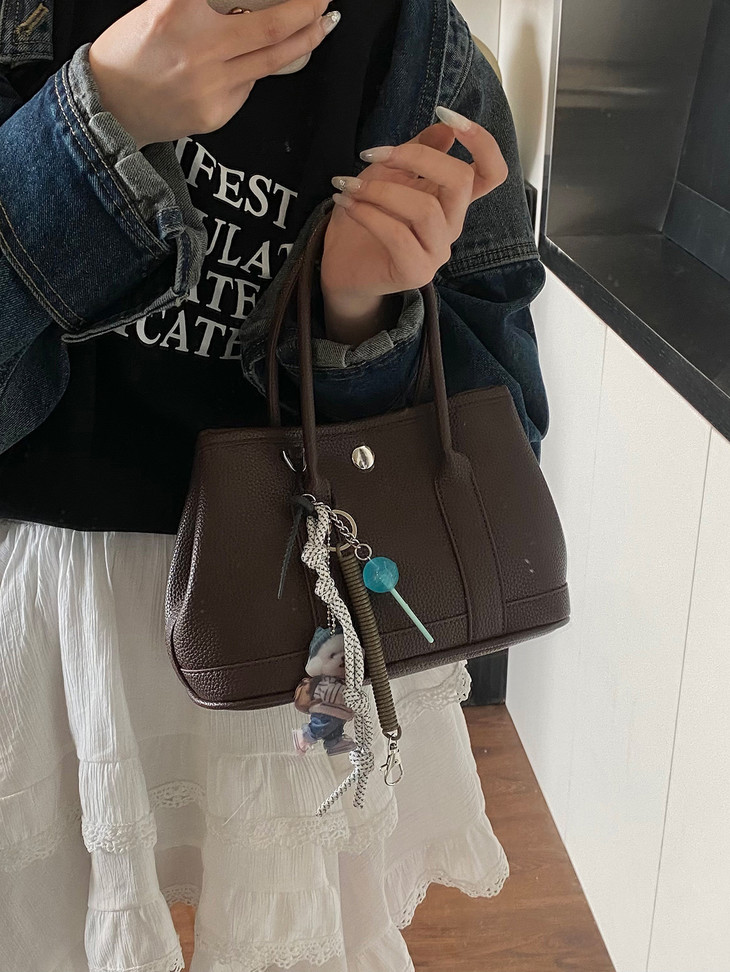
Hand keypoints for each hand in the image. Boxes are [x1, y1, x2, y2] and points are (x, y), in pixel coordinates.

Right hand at [88, 0, 339, 148]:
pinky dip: (261, 66)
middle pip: (271, 27)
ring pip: (273, 60)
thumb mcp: (159, 8)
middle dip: (307, 9)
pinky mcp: (217, 113)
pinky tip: (256, 58)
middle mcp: (198, 50)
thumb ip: (204, 2)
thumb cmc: (133, 50)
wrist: (109, 107)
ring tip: (323, 22)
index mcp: (177, 11)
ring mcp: (211, 86)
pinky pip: (250, 83)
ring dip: (305, 38)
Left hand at [320, 107, 508, 342]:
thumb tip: (445, 126)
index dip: (481, 142)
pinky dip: (368, 213)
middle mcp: (452, 225)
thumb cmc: (367, 217)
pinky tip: (346, 202)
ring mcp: (436, 251)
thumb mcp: (389, 174)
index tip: (447, 116)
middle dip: (418, 157)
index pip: (491, 172)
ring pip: (425, 209)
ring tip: (349, 185)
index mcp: (452, 200)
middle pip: (461, 181)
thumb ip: (419, 151)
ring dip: (382, 190)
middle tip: (376, 155)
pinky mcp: (415, 271)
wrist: (342, 266)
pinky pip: (398, 235)